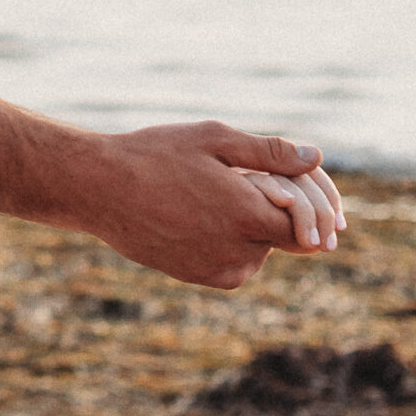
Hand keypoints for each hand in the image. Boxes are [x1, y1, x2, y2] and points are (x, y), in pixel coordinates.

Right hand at [78, 122, 334, 288]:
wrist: (99, 189)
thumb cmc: (155, 155)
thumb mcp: (213, 139)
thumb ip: (271, 152)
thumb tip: (316, 157)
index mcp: (250, 218)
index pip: (310, 226)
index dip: (314, 207)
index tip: (303, 191)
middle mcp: (240, 254)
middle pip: (285, 237)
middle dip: (277, 208)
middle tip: (243, 178)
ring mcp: (219, 270)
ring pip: (259, 249)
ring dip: (251, 224)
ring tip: (212, 192)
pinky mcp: (200, 277)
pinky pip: (234, 260)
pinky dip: (229, 238)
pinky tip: (197, 210)